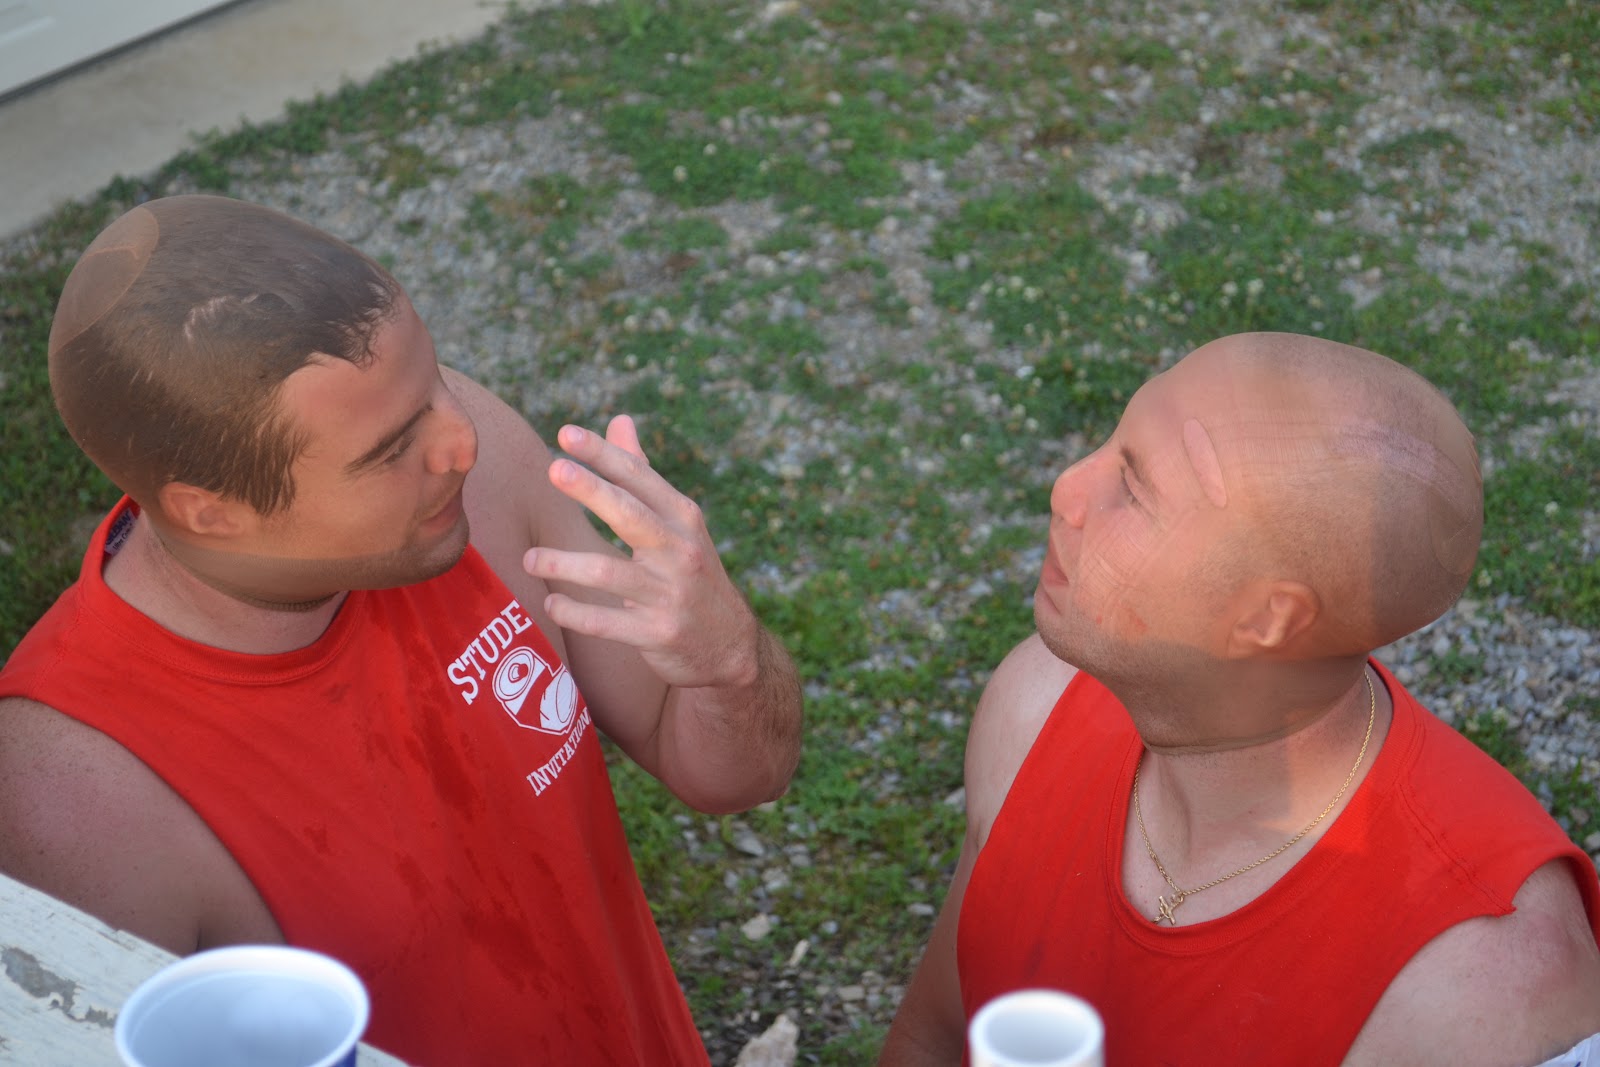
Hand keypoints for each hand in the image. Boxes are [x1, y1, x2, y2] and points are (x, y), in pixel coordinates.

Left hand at [522, 415, 759, 690]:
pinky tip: (553, 603)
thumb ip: (642, 474)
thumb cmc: (691, 573)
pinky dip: (573, 612)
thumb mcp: (678, 524)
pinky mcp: (657, 634)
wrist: (729, 645)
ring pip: (608, 573)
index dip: (603, 454)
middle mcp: (680, 551)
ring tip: (531, 560)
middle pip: (630, 514)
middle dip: (592, 490)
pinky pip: (605, 622)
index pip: (639, 477)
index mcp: (682, 518)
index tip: (566, 433)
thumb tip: (619, 419)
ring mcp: (669, 594)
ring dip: (563, 564)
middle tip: (554, 469)